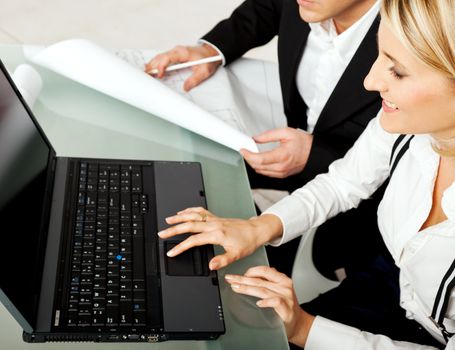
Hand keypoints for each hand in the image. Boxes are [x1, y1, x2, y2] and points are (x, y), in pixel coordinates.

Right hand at [145, 44, 220, 90]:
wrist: (211, 52)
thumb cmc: (208, 59)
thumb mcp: (204, 71)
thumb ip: (195, 79)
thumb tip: (185, 88)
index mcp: (183, 52)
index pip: (167, 57)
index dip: (161, 66)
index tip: (160, 75)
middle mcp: (177, 51)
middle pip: (160, 57)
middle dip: (152, 67)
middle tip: (146, 77)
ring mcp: (174, 52)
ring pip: (159, 57)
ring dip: (152, 65)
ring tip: (146, 75)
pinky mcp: (174, 55)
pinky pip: (162, 58)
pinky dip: (156, 64)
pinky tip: (151, 69)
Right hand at [157, 207, 282, 269]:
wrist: (256, 230)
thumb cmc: (247, 241)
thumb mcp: (236, 255)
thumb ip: (222, 260)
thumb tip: (211, 265)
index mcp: (217, 234)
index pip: (193, 240)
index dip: (180, 247)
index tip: (171, 252)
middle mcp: (214, 224)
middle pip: (189, 225)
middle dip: (173, 229)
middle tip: (162, 233)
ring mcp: (214, 219)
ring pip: (193, 215)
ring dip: (179, 217)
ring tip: (168, 220)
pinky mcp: (216, 217)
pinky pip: (200, 211)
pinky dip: (190, 210)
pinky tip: (184, 212)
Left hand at [225, 266, 314, 346]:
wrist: (299, 324)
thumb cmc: (287, 308)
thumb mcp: (279, 291)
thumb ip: (269, 282)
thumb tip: (253, 275)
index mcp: (282, 279)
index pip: (264, 270)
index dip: (250, 271)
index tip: (238, 275)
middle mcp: (284, 286)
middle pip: (259, 281)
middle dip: (242, 279)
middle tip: (230, 279)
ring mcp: (286, 297)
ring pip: (263, 290)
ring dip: (247, 288)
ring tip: (236, 288)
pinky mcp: (287, 309)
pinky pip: (275, 302)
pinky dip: (266, 302)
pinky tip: (258, 303)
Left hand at [241, 127, 313, 177]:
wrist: (313, 153)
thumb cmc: (303, 143)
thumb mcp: (286, 132)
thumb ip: (269, 135)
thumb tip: (256, 138)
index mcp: (282, 155)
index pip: (260, 159)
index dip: (248, 155)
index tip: (243, 150)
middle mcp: (281, 167)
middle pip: (258, 166)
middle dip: (248, 158)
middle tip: (245, 150)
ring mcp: (281, 173)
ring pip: (260, 171)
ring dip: (253, 163)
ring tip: (251, 153)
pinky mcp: (281, 175)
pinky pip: (266, 173)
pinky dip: (260, 167)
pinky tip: (259, 160)